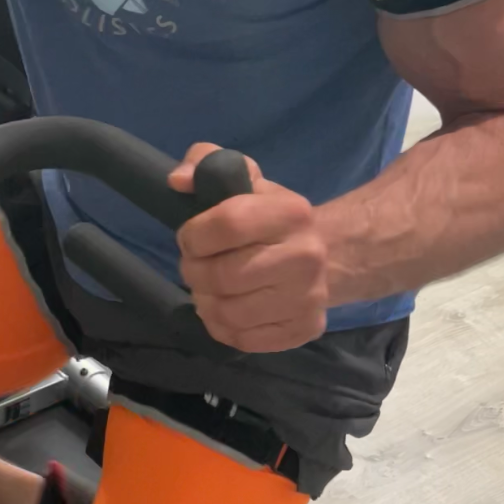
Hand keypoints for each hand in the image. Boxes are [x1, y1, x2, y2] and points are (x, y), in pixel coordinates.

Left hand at [169, 143, 328, 352]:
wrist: (325, 253)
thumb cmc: (269, 214)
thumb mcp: (243, 177)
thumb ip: (206, 163)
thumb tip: (178, 180)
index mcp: (291, 211)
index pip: (228, 224)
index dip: (194, 235)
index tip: (189, 237)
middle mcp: (307, 255)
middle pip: (224, 276)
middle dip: (194, 272)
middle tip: (194, 266)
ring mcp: (309, 297)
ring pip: (230, 313)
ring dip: (204, 302)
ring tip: (206, 288)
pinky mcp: (305, 329)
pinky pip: (244, 339)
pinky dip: (221, 327)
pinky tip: (223, 309)